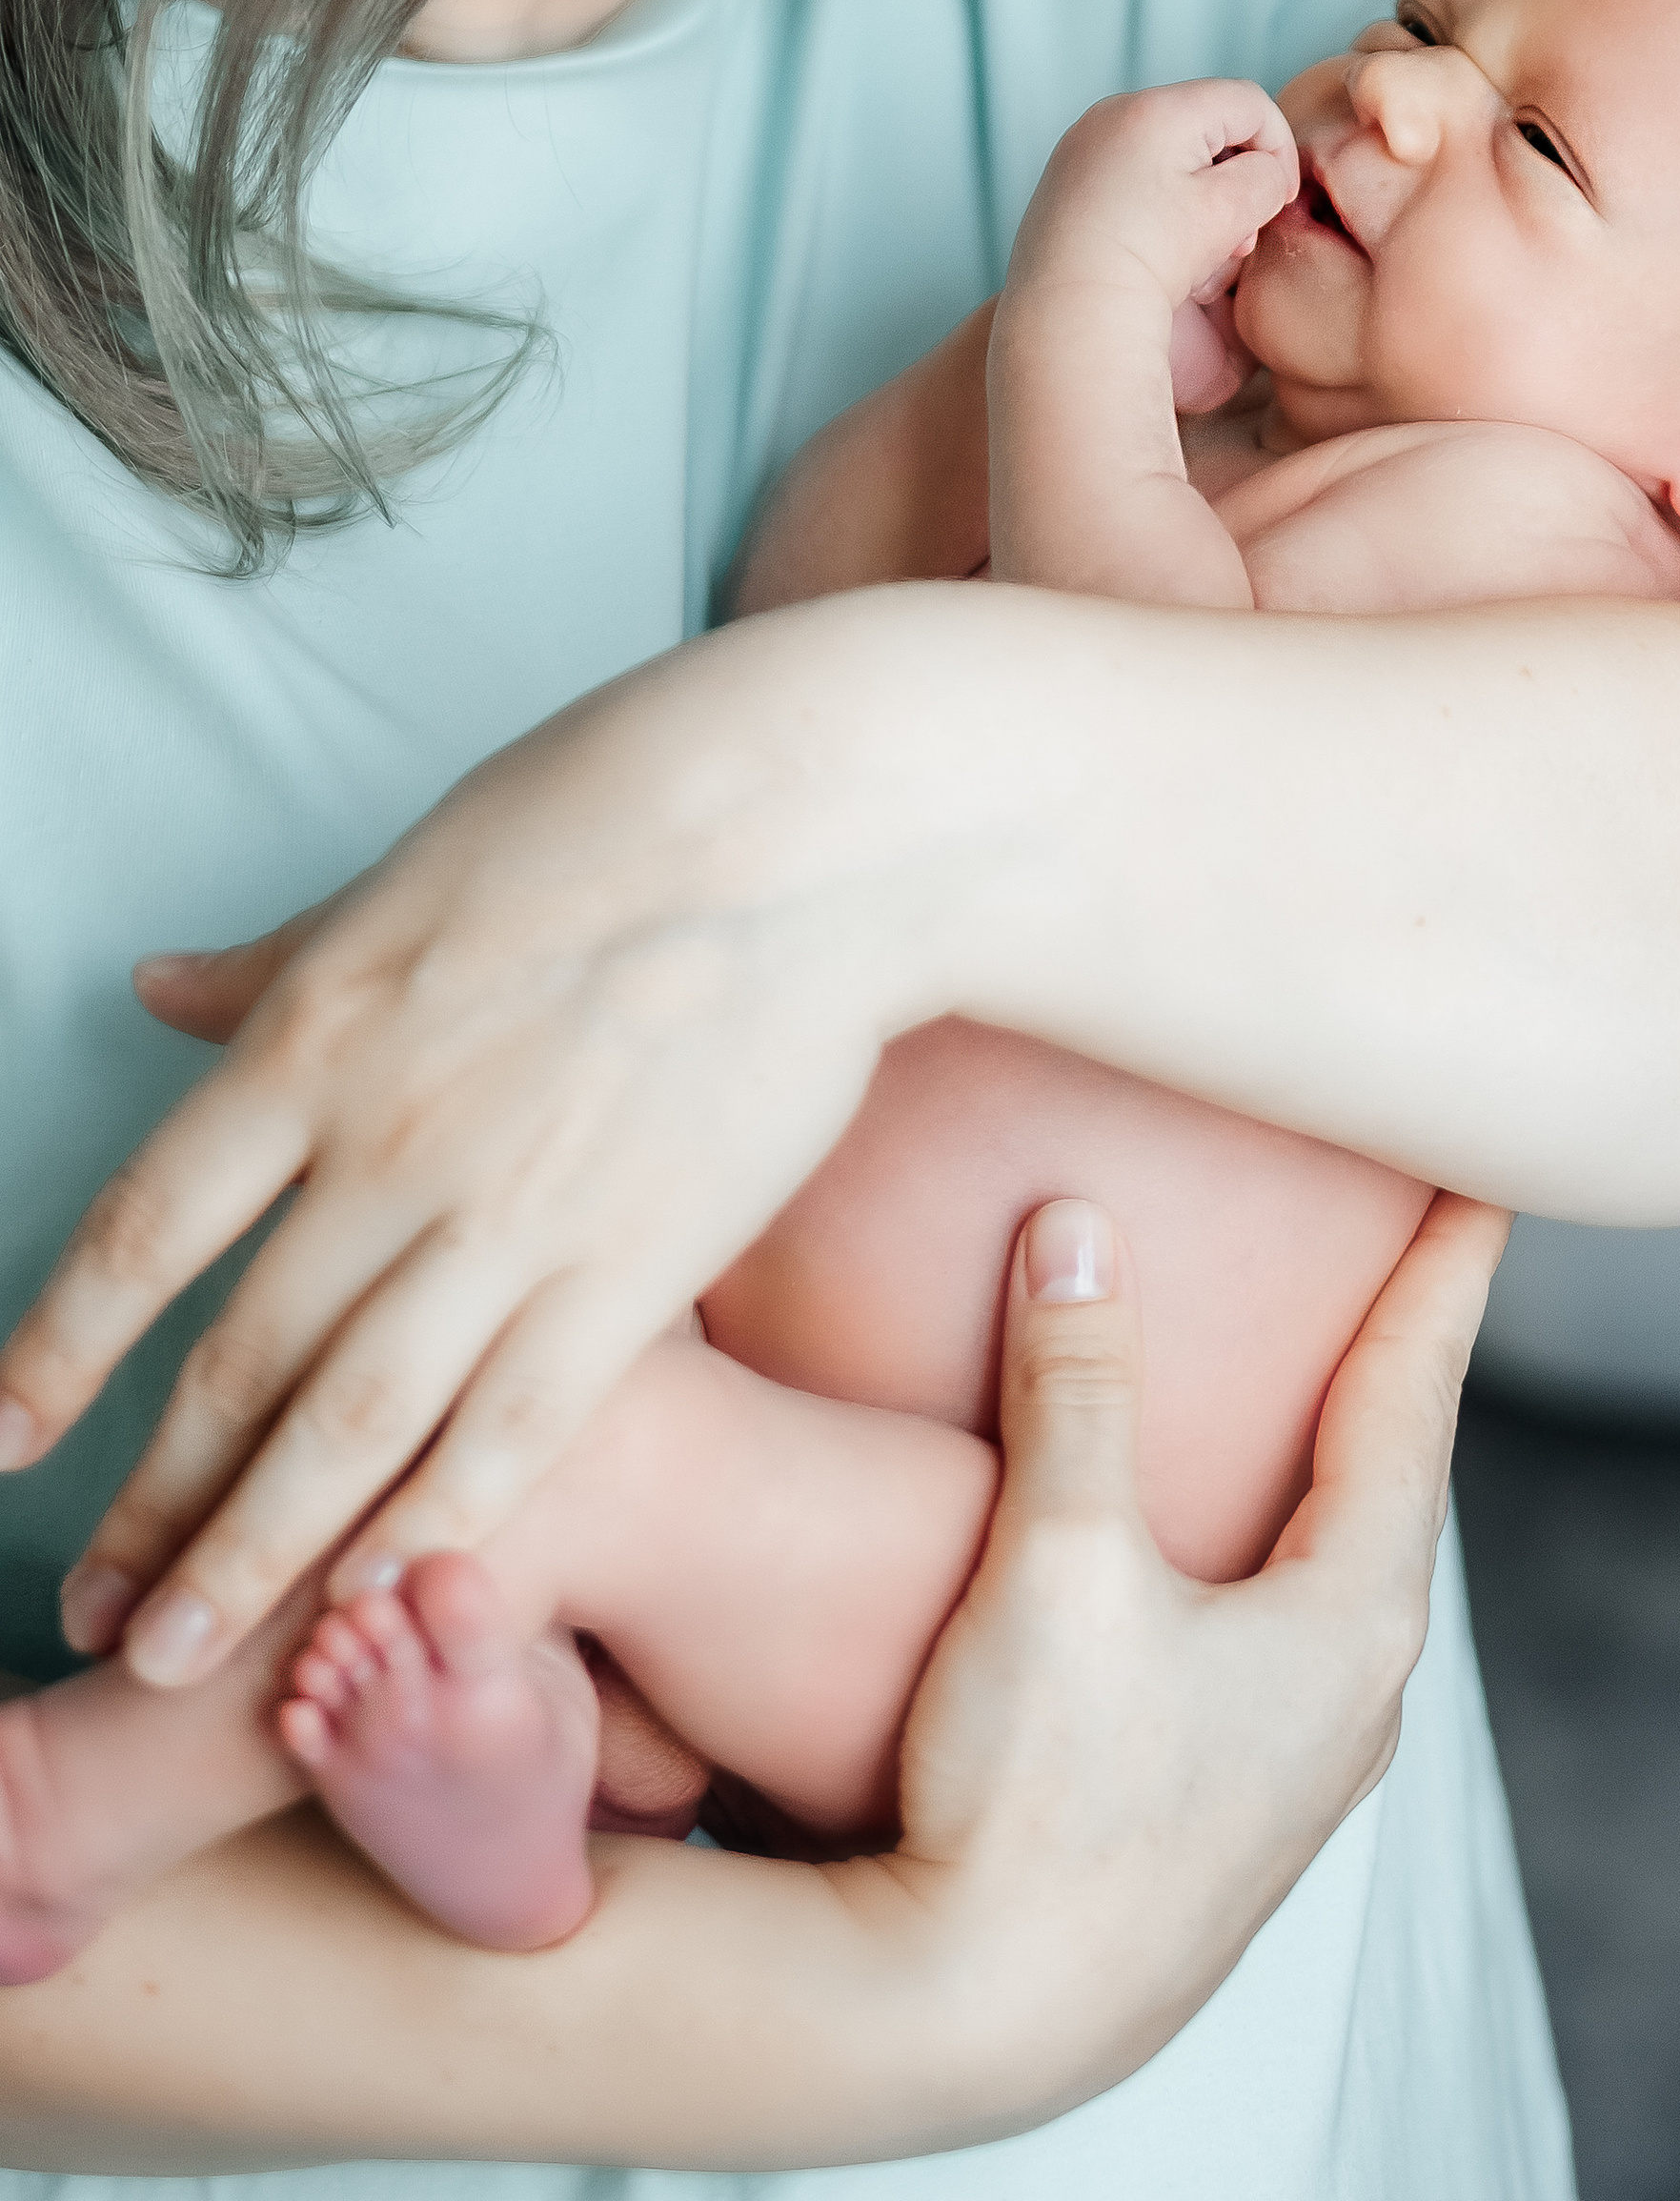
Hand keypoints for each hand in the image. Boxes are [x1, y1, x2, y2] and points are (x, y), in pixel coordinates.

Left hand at [0, 593, 1024, 1686]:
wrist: (810, 827)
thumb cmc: (612, 813)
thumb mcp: (408, 872)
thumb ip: (277, 964)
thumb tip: (151, 986)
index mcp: (318, 1036)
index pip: (147, 1227)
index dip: (60, 1347)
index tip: (2, 1436)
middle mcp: (390, 1144)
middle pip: (238, 1361)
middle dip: (153, 1505)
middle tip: (94, 1608)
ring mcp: (514, 1215)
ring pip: (352, 1426)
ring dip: (254, 1557)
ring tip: (181, 1654)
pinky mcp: (638, 1265)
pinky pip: (513, 1428)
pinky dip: (433, 1524)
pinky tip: (378, 1594)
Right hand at [876, 1186, 1510, 2121]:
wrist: (979, 2022)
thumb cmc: (1036, 1800)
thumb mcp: (1059, 1563)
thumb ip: (1079, 1387)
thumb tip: (1080, 1229)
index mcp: (1353, 1621)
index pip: (1416, 1399)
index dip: (1443, 1278)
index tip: (1485, 1182)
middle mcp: (1354, 1692)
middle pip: (1395, 1477)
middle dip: (1401, 1358)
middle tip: (1416, 1246)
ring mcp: (1293, 1762)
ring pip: (1336, 1561)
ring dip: (1333, 1457)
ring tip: (1324, 1373)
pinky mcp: (1222, 1801)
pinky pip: (1275, 1624)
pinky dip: (1267, 1538)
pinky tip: (1219, 1536)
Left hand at [1003, 81, 1299, 328]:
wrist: (1069, 317)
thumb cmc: (1151, 260)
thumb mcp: (1232, 209)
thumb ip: (1267, 175)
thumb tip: (1263, 171)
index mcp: (1156, 108)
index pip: (1247, 102)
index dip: (1279, 149)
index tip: (1280, 202)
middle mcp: (1111, 115)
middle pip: (1207, 128)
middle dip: (1236, 180)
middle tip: (1239, 239)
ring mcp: (1082, 149)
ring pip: (1171, 157)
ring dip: (1201, 201)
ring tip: (1201, 258)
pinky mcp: (1065, 184)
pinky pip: (1133, 178)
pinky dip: (1160, 209)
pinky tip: (1160, 258)